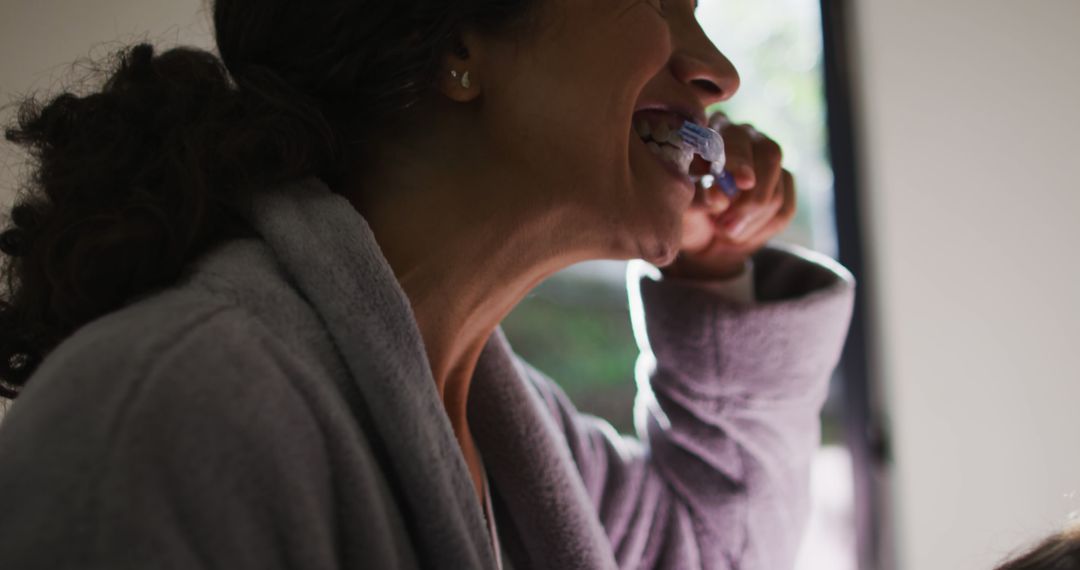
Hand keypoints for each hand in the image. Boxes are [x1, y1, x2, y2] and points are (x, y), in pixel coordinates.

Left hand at [662, 112, 796, 279]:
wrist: (701, 236)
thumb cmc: (685, 213)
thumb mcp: (682, 207)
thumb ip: (698, 198)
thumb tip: (720, 196)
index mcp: (713, 132)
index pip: (735, 138)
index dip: (741, 160)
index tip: (745, 182)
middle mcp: (744, 135)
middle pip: (770, 155)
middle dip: (754, 197)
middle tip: (729, 228)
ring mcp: (767, 156)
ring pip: (778, 188)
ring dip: (753, 219)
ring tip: (725, 232)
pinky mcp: (783, 180)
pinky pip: (785, 208)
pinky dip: (764, 228)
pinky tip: (741, 234)